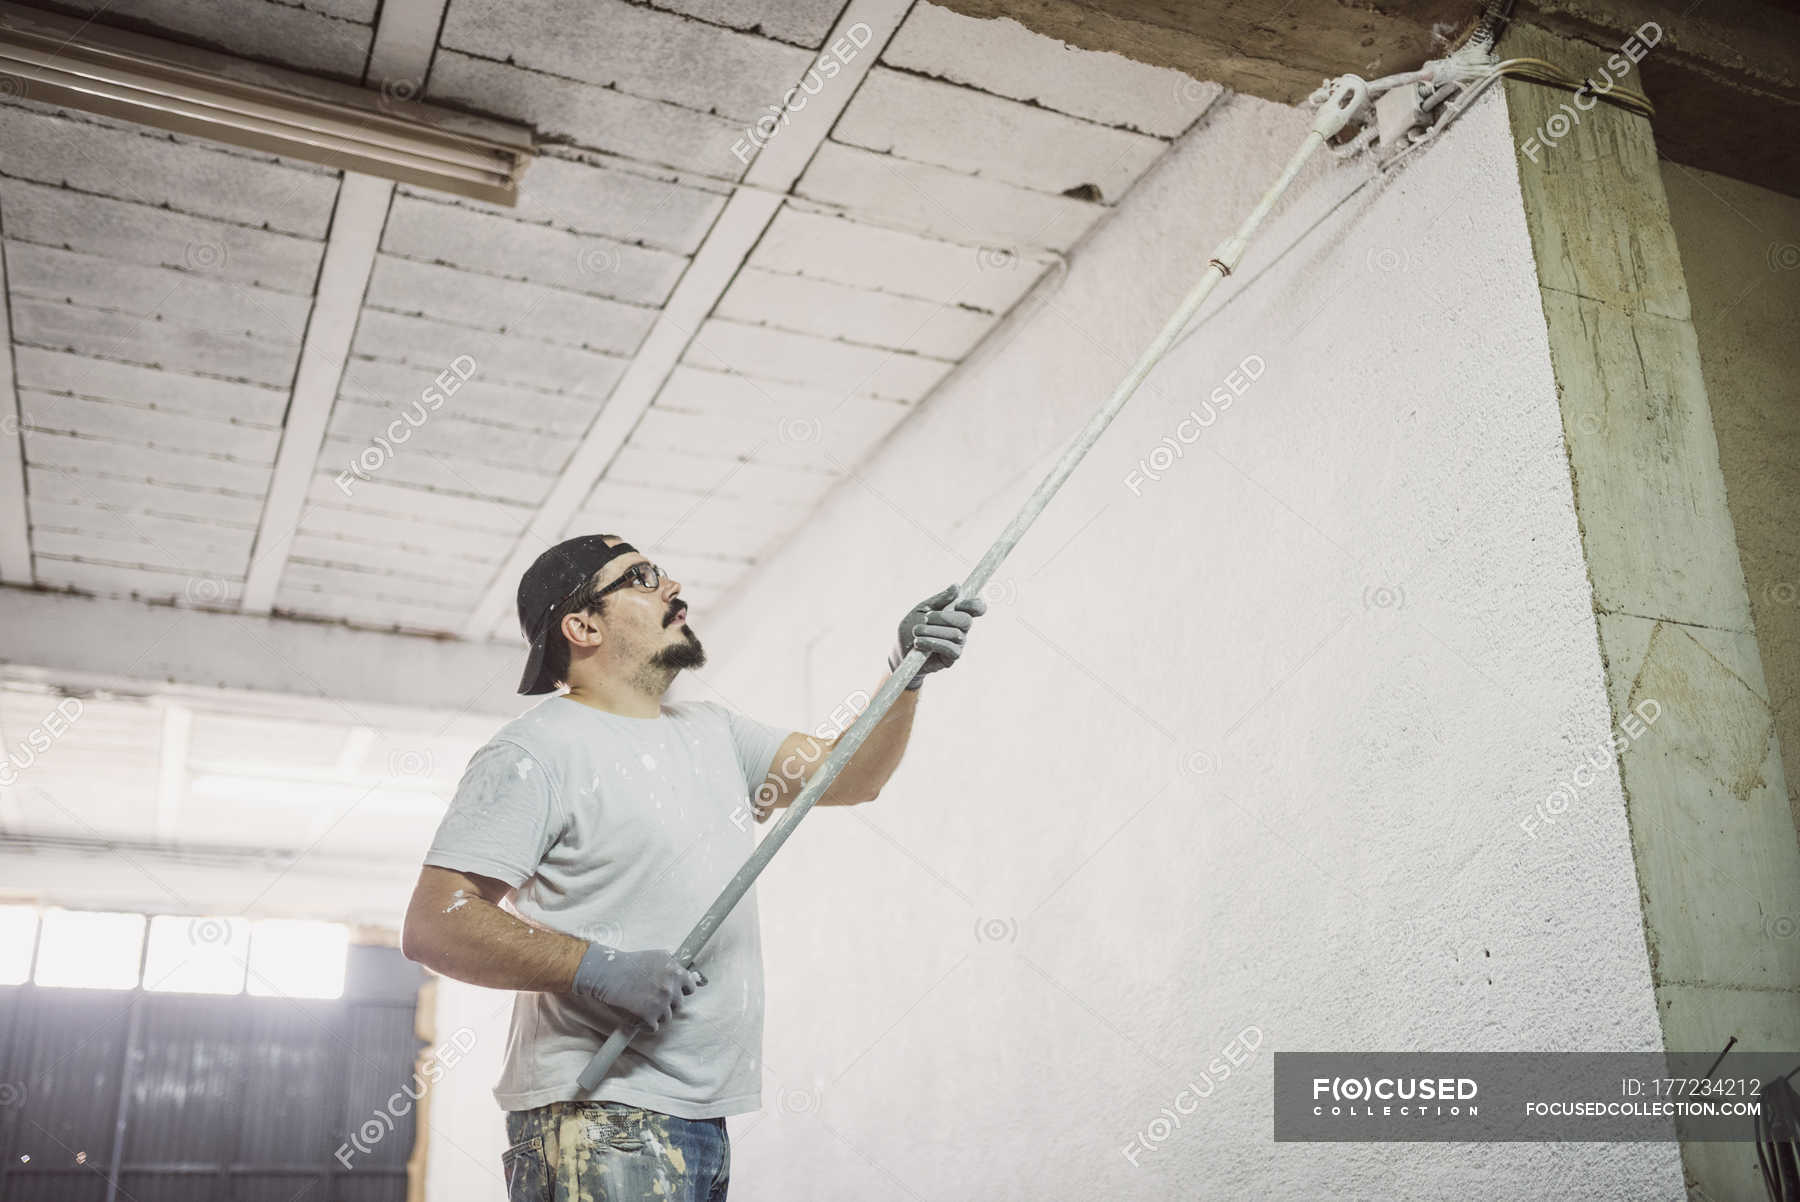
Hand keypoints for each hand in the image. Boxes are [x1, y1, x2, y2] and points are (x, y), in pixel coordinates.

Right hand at [570, 944, 704, 1031]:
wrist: (607, 974)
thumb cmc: (630, 964)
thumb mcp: (657, 956)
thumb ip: (674, 966)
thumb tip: (690, 977)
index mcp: (675, 972)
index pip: (690, 988)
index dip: (681, 990)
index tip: (673, 992)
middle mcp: (670, 989)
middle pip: (678, 1004)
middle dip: (667, 1002)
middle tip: (651, 997)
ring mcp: (660, 1004)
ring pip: (666, 1017)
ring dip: (656, 1014)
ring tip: (641, 1003)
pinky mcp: (648, 1018)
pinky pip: (653, 1027)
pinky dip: (645, 1024)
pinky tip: (636, 1013)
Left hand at [887, 585, 986, 689]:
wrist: (899, 651)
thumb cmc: (911, 628)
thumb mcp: (922, 609)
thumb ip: (939, 599)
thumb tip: (956, 586)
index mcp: (956, 614)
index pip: (976, 608)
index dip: (974, 604)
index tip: (958, 604)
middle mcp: (961, 629)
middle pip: (966, 620)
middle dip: (944, 617)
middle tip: (926, 618)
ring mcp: (958, 644)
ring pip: (955, 634)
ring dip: (932, 631)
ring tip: (916, 631)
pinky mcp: (951, 658)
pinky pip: (949, 649)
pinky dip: (932, 643)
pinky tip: (918, 643)